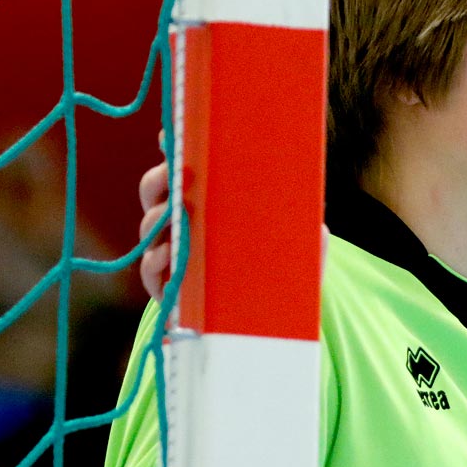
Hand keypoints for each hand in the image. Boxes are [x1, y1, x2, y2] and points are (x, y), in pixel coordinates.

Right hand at [137, 134, 331, 304]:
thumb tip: (316, 213)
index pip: (185, 170)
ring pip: (150, 225)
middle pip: (156, 191)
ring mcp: (173, 255)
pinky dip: (155, 260)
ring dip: (157, 217)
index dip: (174, 149)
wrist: (272, 331)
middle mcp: (186, 225)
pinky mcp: (169, 289)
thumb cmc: (284, 279)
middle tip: (176, 175)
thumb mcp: (300, 248)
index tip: (169, 135)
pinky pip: (150, 270)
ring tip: (174, 217)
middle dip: (161, 179)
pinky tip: (168, 254)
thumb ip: (308, 230)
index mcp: (211, 206)